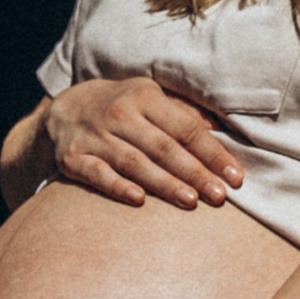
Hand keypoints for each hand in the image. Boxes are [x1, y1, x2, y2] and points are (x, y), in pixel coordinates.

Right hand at [39, 78, 241, 210]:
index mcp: (144, 97)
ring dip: (164, 183)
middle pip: (164, 147)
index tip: (235, 177)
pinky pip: (97, 174)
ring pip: (134, 162)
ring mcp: (95, 136)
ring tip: (190, 201)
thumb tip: (219, 127)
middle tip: (219, 196)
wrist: (63, 110)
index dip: (213, 153)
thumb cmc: (120, 106)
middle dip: (194, 172)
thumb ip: (182, 113)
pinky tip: (138, 200)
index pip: (186, 128)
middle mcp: (119, 114)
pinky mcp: (73, 157)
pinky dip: (117, 186)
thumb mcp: (149, 97)